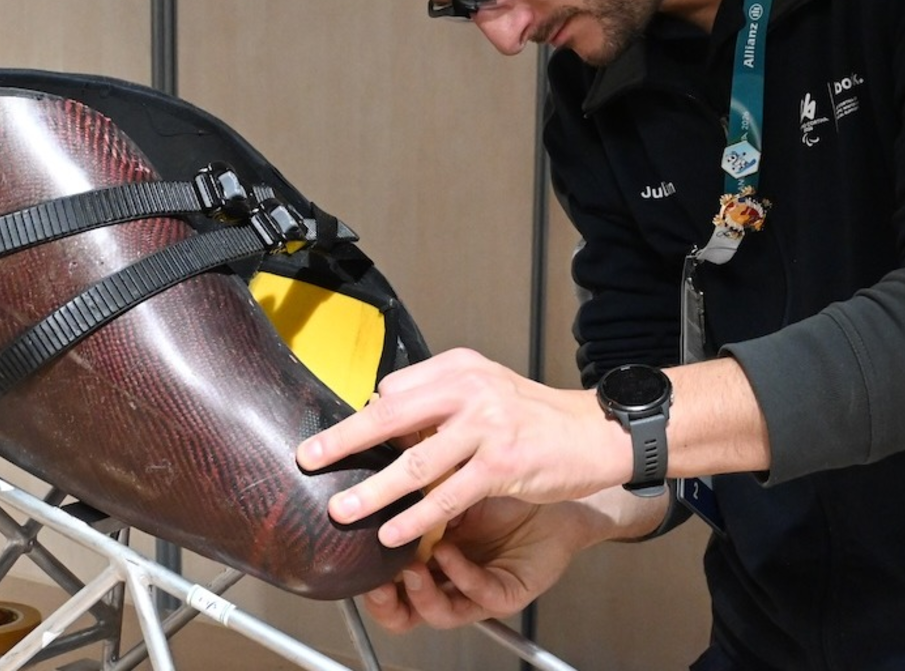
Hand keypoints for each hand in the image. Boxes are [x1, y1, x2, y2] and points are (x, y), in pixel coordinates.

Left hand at [297, 348, 630, 547]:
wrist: (595, 434)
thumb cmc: (537, 417)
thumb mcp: (486, 390)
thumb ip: (439, 401)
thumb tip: (383, 414)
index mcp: (460, 368)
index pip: (394, 391)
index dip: (365, 420)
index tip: (335, 444)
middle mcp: (470, 390)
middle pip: (391, 416)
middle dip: (345, 441)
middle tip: (310, 458)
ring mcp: (486, 428)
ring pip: (415, 464)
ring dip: (373, 491)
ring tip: (342, 509)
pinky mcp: (502, 466)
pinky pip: (447, 497)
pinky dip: (416, 519)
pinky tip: (393, 535)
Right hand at [359, 496, 592, 631]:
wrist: (552, 485)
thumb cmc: (500, 483)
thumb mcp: (446, 479)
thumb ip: (409, 481)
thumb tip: (367, 460)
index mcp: (425, 555)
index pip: (385, 580)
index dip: (365, 579)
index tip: (347, 561)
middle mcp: (446, 580)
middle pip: (404, 612)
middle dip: (387, 604)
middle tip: (376, 585)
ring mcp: (474, 591)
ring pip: (439, 613)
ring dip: (422, 594)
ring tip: (412, 569)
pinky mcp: (505, 593)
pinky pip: (478, 595)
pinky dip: (461, 576)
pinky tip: (449, 553)